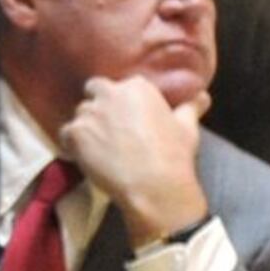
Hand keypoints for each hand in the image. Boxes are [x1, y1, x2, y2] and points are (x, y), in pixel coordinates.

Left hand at [58, 77, 211, 242]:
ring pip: (80, 114)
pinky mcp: (75, 133)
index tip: (126, 119)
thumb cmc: (174, 155)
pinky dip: (72, 144)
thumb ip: (191, 106)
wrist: (155, 185)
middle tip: (108, 129)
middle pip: (94, 91)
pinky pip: (66, 134)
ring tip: (98, 147)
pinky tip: (85, 158)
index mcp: (137, 86)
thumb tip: (203, 96)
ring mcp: (90, 112)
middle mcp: (111, 93)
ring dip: (86, 127)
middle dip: (98, 106)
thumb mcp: (187, 126)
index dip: (121, 103)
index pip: (120, 86)